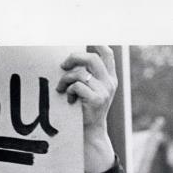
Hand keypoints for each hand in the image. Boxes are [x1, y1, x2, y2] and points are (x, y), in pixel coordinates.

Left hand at [57, 45, 117, 172]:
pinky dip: (69, 90)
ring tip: (62, 89)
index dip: (96, 42)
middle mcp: (110, 83)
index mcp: (110, 78)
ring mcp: (105, 91)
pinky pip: (77, 85)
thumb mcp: (92, 90)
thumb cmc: (86, 109)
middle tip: (63, 65)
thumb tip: (70, 58)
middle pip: (92, 58)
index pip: (107, 53)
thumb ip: (87, 74)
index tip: (84, 39)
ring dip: (65, 79)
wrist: (92, 132)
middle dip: (73, 58)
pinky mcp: (97, 100)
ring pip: (80, 73)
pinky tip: (70, 99)